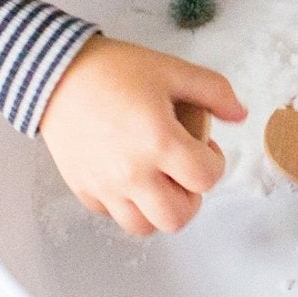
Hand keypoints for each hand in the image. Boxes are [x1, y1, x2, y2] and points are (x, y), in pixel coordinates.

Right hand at [39, 35, 246, 236]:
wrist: (56, 72)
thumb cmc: (113, 69)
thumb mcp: (172, 69)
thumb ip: (215, 91)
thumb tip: (241, 113)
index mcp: (159, 141)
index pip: (206, 178)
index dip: (215, 163)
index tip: (203, 147)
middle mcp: (132, 172)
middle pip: (178, 217)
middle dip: (191, 196)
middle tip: (183, 172)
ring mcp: (105, 185)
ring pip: (144, 227)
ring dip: (158, 208)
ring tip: (157, 180)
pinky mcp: (83, 188)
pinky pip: (112, 215)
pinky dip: (126, 204)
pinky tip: (128, 176)